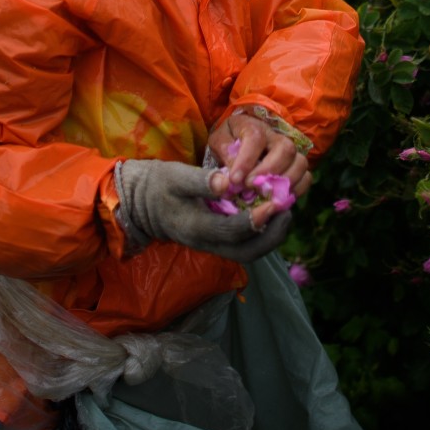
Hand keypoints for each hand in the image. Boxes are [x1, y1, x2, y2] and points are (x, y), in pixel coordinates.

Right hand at [114, 159, 291, 262]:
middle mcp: (206, 244)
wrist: (141, 203)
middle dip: (272, 236)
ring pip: (247, 252)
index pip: (232, 231)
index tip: (276, 203)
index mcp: (196, 228)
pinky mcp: (215, 241)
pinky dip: (261, 233)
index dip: (257, 219)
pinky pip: (243, 245)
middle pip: (247, 252)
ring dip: (270, 236)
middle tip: (288, 210)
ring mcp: (211, 246)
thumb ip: (201, 181)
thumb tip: (229, 182)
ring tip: (284, 211)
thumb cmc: (157, 185)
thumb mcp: (174, 176)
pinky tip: (270, 212)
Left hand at [207, 112, 310, 229]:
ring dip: (284, 182)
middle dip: (269, 170)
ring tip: (266, 195)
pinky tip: (279, 199)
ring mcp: (289, 151)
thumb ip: (220, 161)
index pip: (255, 138)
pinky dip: (296, 190)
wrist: (239, 140)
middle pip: (285, 148)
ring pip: (300, 162)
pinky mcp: (296, 166)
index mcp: (253, 125)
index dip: (246, 160)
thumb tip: (226, 184)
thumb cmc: (228, 142)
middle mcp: (275, 136)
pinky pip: (307, 177)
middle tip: (251, 186)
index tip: (235, 180)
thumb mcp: (218, 144)